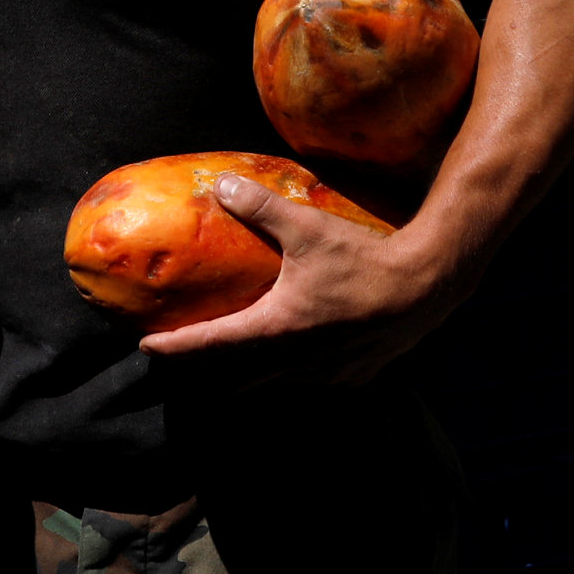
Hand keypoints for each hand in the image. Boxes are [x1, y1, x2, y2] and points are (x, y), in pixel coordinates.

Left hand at [134, 175, 470, 387]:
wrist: (427, 285)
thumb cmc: (364, 257)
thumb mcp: (307, 226)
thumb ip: (260, 206)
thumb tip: (219, 184)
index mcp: (278, 329)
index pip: (213, 345)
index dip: (176, 349)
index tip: (147, 349)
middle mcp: (297, 362)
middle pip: (236, 380)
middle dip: (206, 375)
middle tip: (182, 362)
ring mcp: (327, 377)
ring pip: (274, 388)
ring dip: (247, 380)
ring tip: (230, 368)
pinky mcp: (354, 379)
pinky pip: (310, 387)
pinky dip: (290, 380)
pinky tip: (292, 365)